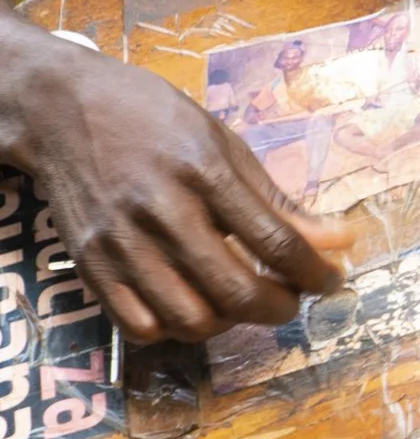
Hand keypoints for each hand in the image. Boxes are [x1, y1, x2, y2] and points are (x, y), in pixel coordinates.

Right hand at [7, 28, 349, 344]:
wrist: (61, 109)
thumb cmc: (151, 119)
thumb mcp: (222, 142)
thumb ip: (277, 199)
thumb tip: (338, 240)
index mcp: (204, 170)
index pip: (276, 241)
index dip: (315, 273)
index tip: (331, 280)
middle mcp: (161, 210)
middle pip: (236, 291)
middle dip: (279, 307)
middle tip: (289, 298)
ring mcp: (121, 242)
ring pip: (189, 319)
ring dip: (229, 323)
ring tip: (238, 301)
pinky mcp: (90, 265)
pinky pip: (139, 326)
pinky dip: (174, 330)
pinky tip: (189, 305)